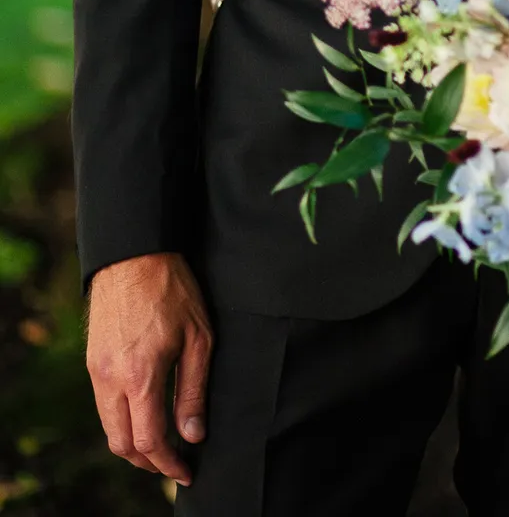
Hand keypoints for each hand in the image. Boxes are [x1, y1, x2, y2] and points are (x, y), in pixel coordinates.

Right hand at [85, 252, 212, 485]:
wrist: (134, 253)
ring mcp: (97, 371)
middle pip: (121, 444)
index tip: (186, 472)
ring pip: (108, 427)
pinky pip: (103, 405)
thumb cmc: (173, 290)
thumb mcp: (199, 337)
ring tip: (161, 444)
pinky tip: (143, 413)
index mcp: (140, 377)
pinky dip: (121, 420)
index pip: (149, 441)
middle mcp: (111, 380)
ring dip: (132, 443)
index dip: (168, 464)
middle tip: (173, 464)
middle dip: (147, 462)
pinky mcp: (92, 360)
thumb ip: (193, 390)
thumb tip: (193, 434)